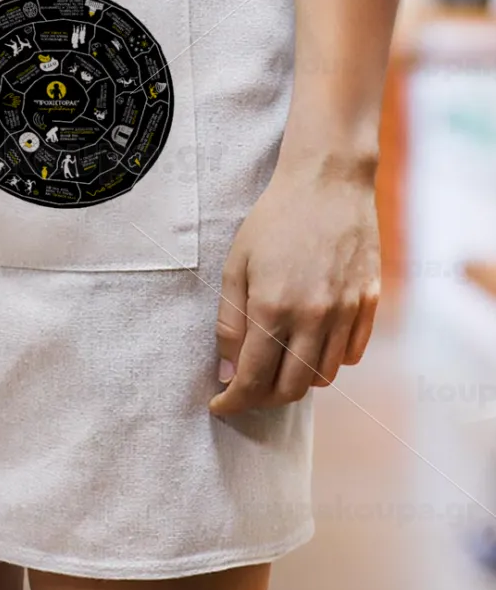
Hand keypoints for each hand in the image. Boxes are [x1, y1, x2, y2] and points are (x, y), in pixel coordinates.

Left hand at [209, 155, 379, 415]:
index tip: (220, 406)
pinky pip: (350, 355)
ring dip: (296, 382)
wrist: (327, 183)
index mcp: (273, 308)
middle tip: (245, 388)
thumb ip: (230, 322)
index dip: (234, 402)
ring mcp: (347, 313)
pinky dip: (327, 362)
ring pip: (324, 378)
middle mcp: (314, 318)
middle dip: (263, 399)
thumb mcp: (236, 266)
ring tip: (275, 367)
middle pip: (291, 389)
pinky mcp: (369, 304)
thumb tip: (227, 372)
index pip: (253, 380)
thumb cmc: (272, 220)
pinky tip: (308, 346)